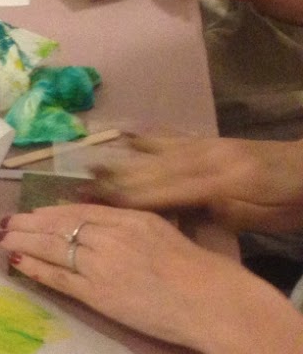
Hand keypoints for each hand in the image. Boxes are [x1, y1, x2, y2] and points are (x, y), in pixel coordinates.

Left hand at [0, 204, 262, 353]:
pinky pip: (59, 278)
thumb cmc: (204, 273)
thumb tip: (109, 226)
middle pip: (60, 225)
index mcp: (132, 219)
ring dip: (24, 241)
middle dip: (29, 223)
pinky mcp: (97, 294)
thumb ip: (136, 227)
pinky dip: (36, 269)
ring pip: (53, 247)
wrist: (213, 303)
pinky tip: (19, 262)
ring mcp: (101, 265)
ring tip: (4, 238)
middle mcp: (112, 237)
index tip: (34, 212)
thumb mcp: (167, 234)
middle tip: (7, 222)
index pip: (81, 211)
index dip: (53, 211)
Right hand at [92, 133, 302, 233]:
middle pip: (146, 170)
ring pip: (153, 153)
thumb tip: (170, 212)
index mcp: (212, 180)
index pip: (153, 192)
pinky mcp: (213, 142)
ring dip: (120, 159)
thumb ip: (209, 211)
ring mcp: (206, 146)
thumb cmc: (286, 204)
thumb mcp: (251, 217)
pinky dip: (148, 138)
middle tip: (73, 188)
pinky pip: (173, 138)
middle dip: (108, 180)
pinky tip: (129, 136)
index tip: (85, 205)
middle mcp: (202, 157)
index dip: (118, 199)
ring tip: (89, 163)